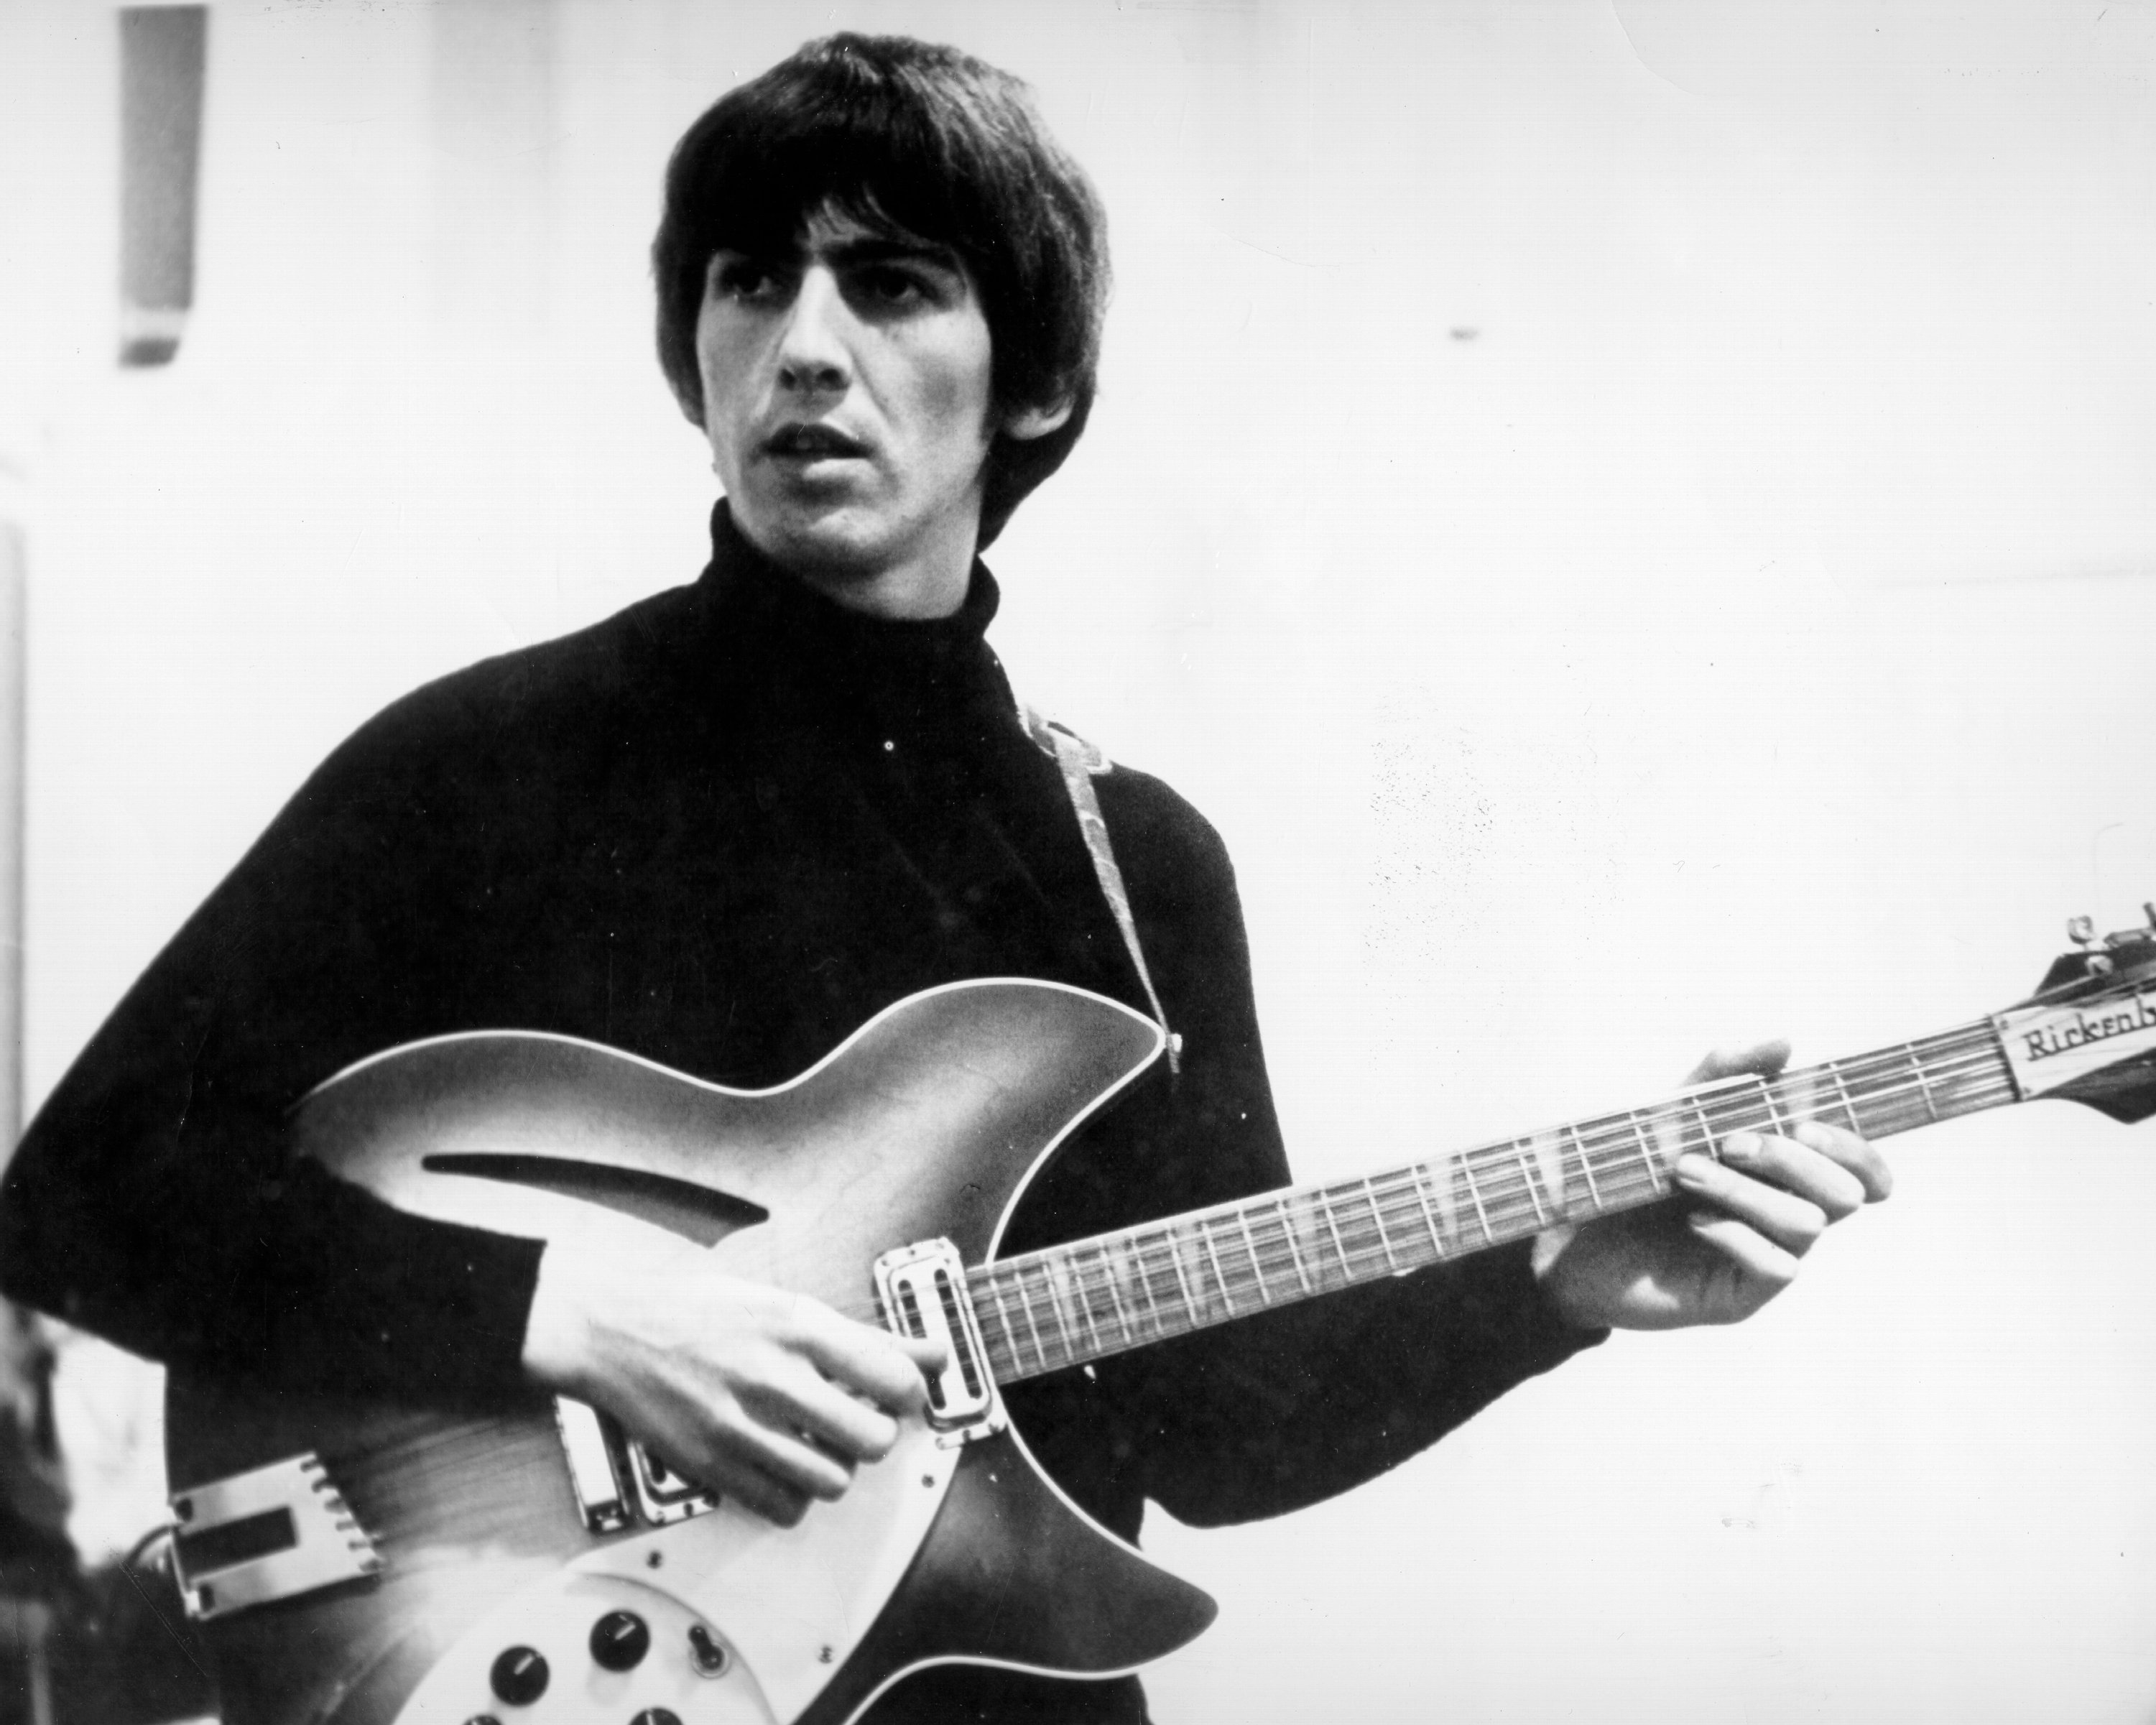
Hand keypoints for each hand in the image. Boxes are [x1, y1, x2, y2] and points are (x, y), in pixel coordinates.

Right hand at [522, 1234, 945, 1525]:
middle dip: (874, 1434)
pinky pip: (785, 1508)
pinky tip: (782, 1466)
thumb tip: (936, 1354)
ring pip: (834, 1482)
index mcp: (798, 1326)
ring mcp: (739, 1427)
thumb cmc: (704, 1312)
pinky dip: (795, 1497)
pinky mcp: (712, 1466)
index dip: (908, 1393)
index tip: (894, 1392)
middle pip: (872, 1439)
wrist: (614, 1334)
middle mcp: (772, 1376)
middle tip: (855, 1421)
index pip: (894, 1378)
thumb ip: (867, 1336)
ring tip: (815, 1443)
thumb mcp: (788, 1305)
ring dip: (835, 1468)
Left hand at [1532, 1039, 1891, 1330]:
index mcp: (1789, 1174)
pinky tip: (1692, 1218)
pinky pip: (1775, 1266)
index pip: (1863, 1171)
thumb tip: (1785, 1043)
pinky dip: (1736, 1233)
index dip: (1858, 1150)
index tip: (1805, 1125)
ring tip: (1684, 1171)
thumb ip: (1724, 1075)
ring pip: (1806, 1224)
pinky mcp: (1743, 1296)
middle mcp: (1792, 1215)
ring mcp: (1772, 1258)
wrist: (1575, 1237)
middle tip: (1729, 1140)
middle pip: (1845, 1193)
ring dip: (1746, 1190)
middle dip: (1792, 1159)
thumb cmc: (1635, 1170)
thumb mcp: (1673, 1113)